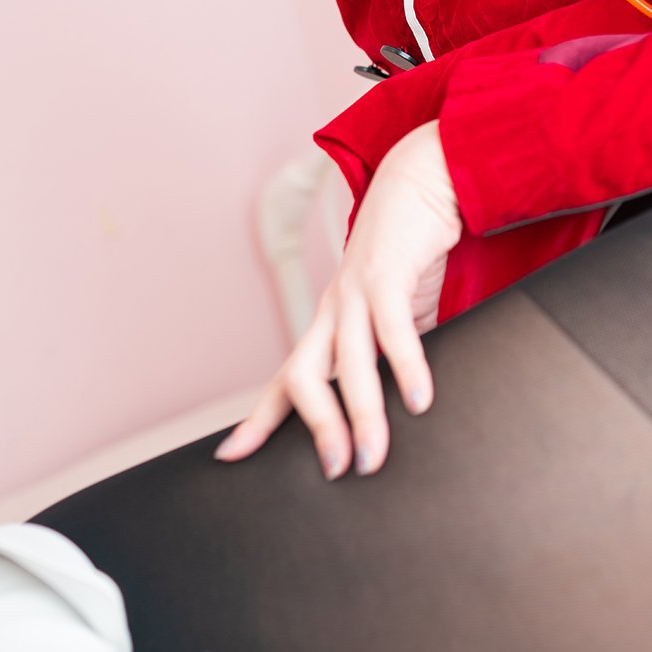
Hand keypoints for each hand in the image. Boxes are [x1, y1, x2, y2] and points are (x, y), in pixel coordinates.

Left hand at [214, 122, 462, 477]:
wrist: (421, 180)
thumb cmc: (409, 253)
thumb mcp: (399, 312)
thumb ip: (397, 353)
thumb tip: (411, 403)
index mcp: (331, 323)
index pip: (288, 380)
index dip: (258, 419)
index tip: (230, 456)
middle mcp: (334, 310)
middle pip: (306, 376)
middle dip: (318, 428)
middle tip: (337, 472)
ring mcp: (358, 292)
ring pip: (350, 363)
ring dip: (362, 415)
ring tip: (372, 458)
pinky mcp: (388, 274)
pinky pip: (394, 330)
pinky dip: (407, 367)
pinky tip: (419, 401)